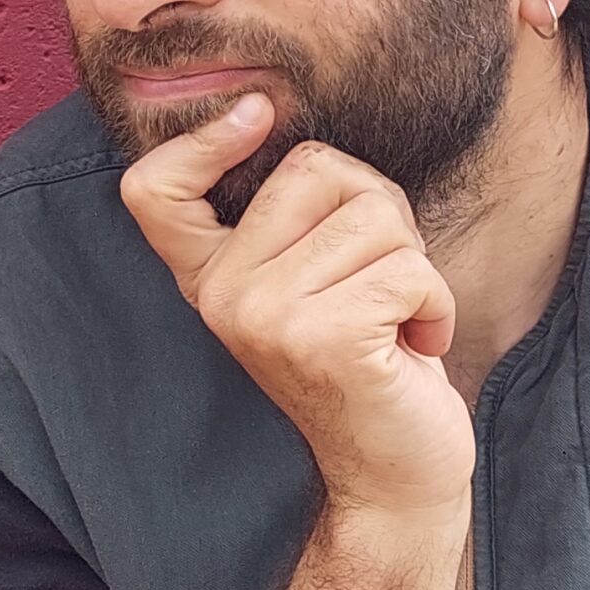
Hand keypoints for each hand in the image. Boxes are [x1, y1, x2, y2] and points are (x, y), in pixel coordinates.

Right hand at [121, 95, 473, 521]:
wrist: (394, 477)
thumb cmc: (370, 362)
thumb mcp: (311, 280)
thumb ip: (295, 216)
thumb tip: (290, 120)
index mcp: (210, 277)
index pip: (153, 191)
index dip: (198, 141)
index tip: (257, 112)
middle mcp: (222, 294)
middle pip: (317, 169)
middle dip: (379, 212)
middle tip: (376, 285)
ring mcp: (265, 316)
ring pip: (374, 215)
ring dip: (414, 267)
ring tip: (394, 322)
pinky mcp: (322, 338)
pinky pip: (409, 268)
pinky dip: (435, 305)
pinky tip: (415, 348)